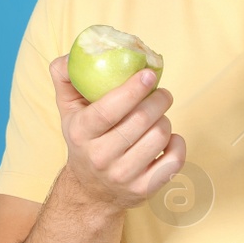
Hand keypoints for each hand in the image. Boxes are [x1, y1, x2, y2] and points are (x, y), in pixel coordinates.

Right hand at [49, 54, 185, 209]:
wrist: (91, 190)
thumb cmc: (84, 139)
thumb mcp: (68, 110)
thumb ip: (65, 77)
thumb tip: (75, 52)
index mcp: (81, 133)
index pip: (109, 110)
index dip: (132, 90)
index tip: (149, 74)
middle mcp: (100, 157)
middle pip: (140, 121)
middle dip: (158, 100)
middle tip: (162, 93)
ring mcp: (123, 176)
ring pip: (159, 136)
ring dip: (165, 120)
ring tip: (158, 117)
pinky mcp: (144, 189)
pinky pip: (174, 160)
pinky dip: (178, 143)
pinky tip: (168, 138)